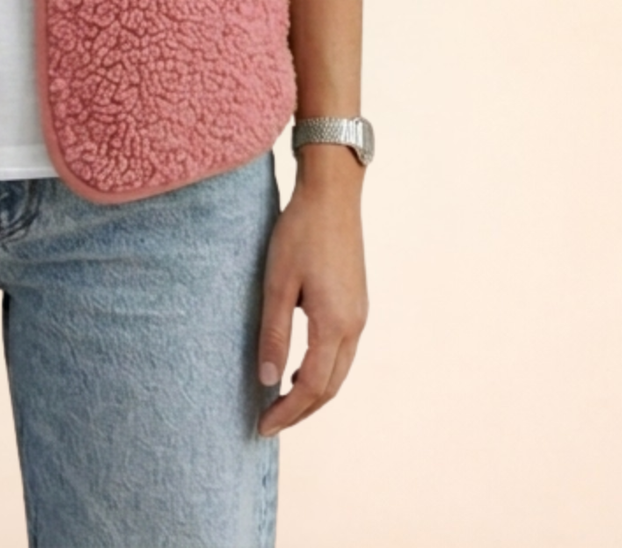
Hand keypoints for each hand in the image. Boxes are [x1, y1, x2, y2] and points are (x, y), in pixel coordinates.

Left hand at [255, 161, 367, 433]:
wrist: (332, 194)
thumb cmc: (300, 232)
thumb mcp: (277, 282)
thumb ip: (274, 334)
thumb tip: (268, 382)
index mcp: (334, 324)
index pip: (312, 387)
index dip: (287, 412)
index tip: (262, 426)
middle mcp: (354, 325)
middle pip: (331, 387)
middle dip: (301, 410)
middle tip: (270, 422)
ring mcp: (359, 313)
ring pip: (339, 370)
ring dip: (313, 392)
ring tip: (282, 401)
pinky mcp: (357, 302)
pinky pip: (342, 351)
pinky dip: (322, 369)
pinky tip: (301, 366)